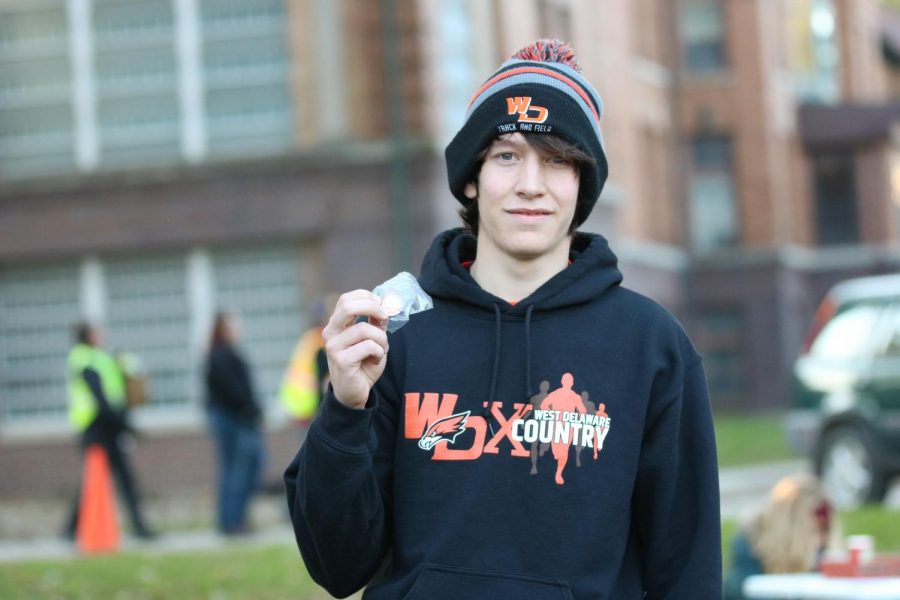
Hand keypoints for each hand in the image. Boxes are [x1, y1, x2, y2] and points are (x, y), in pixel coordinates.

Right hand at [322, 290, 389, 408]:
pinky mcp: (341, 360)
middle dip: (373, 307)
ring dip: (381, 339)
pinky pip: (369, 346)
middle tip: (385, 316)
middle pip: (348, 306)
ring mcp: (333, 346)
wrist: (354, 394)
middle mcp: (330, 333)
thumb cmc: (363, 365)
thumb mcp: (373, 340)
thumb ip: (376, 323)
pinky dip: (379, 352)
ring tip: (382, 350)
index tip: (381, 306)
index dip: (366, 297)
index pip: (346, 299)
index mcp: (336, 325)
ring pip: (364, 329)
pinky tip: (375, 360)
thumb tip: (386, 306)